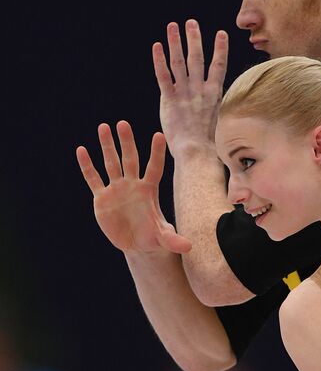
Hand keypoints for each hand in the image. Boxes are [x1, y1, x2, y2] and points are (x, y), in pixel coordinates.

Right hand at [76, 121, 191, 253]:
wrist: (135, 243)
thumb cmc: (152, 237)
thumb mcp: (163, 239)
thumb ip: (173, 240)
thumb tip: (189, 247)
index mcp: (149, 190)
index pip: (154, 168)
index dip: (156, 153)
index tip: (159, 135)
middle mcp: (132, 185)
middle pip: (130, 159)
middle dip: (126, 142)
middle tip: (123, 124)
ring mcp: (116, 189)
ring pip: (111, 163)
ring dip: (107, 147)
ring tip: (103, 127)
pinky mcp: (102, 198)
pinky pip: (94, 179)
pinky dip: (87, 166)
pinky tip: (82, 150)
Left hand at [152, 19, 227, 152]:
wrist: (198, 153)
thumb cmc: (212, 146)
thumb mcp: (223, 124)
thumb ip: (222, 111)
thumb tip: (229, 110)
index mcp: (215, 95)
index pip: (219, 66)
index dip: (220, 49)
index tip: (221, 33)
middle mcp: (200, 90)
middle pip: (197, 58)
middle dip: (194, 39)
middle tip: (191, 22)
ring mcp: (184, 94)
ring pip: (179, 62)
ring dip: (176, 42)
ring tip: (173, 26)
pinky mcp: (170, 101)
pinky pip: (163, 76)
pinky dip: (159, 61)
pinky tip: (157, 46)